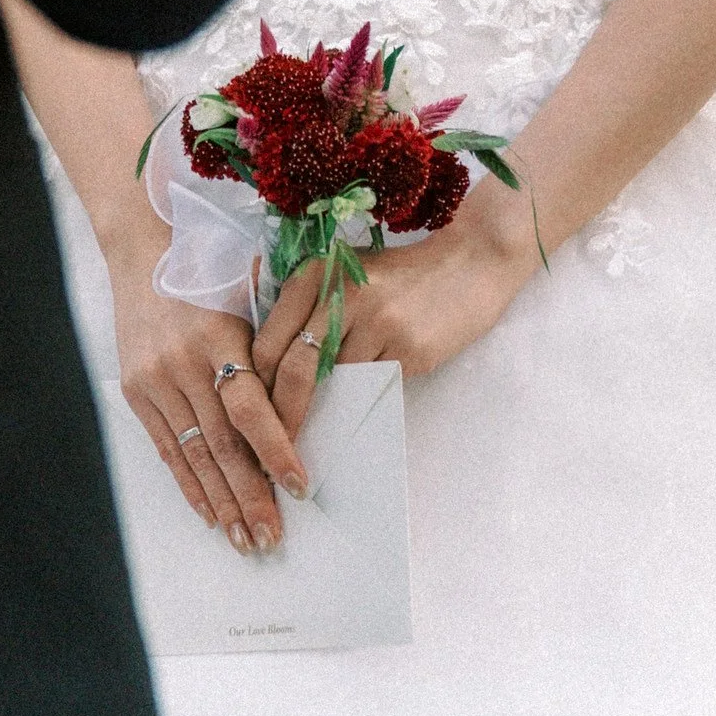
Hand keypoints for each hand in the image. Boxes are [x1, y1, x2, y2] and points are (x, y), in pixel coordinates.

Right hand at [108, 239, 310, 553]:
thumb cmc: (210, 271)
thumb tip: (308, 409)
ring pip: (194, 453)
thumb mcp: (247, 297)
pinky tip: (208, 512)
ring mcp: (155, 378)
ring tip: (245, 538)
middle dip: (250, 495)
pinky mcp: (135, 390)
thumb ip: (271, 349)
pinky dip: (188, 484)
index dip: (275, 450)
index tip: (299, 486)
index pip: (249, 407)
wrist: (142, 250)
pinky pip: (166, 447)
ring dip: (221, 501)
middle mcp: (183, 360)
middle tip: (272, 537)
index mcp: (219, 334)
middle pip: (221, 443)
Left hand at [252, 181, 541, 440]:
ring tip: (312, 439)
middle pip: (295, 369)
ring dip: (324, 415)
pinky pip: (374, 387)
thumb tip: (269, 372)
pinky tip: (360, 407)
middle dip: (282, 417)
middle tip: (275, 449)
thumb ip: (307, 311)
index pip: (269, 341)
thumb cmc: (396, 276)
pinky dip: (363, 400)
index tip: (250, 417)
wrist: (465, 266)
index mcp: (316, 273)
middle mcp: (341, 294)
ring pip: (336, 385)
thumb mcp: (344, 276)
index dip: (255, 387)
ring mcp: (378, 322)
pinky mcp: (410, 350)